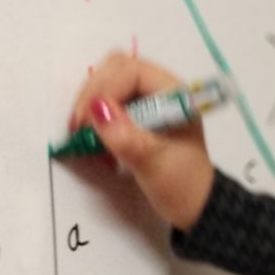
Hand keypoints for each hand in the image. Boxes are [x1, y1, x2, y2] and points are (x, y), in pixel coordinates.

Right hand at [68, 51, 216, 230]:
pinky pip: (109, 102)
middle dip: (92, 95)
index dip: (104, 90)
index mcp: (172, 92)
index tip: (87, 122)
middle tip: (79, 128)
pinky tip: (91, 137)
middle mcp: (159, 89)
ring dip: (90, 106)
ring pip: (108, 84)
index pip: (130, 71)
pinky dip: (95, 116)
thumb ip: (125, 136)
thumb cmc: (181, 183)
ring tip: (84, 135)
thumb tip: (96, 108)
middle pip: (115, 70)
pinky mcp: (136, 114)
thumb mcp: (152, 162)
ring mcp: (147, 100)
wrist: (194, 204)